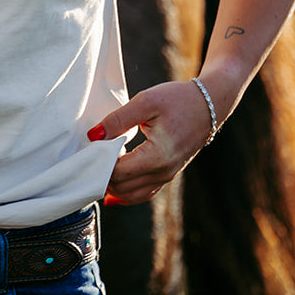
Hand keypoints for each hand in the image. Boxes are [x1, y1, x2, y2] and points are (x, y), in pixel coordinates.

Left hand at [89, 80, 216, 205]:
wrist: (209, 104)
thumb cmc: (178, 99)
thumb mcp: (145, 102)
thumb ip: (117, 120)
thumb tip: (93, 136)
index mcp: (158, 156)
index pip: (118, 173)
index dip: (98, 166)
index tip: (86, 153)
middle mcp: (164, 172)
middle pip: (122, 188)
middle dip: (102, 178)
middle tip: (85, 163)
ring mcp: (168, 176)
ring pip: (133, 195)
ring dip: (113, 188)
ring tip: (94, 175)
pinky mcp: (169, 174)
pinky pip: (144, 193)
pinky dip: (126, 193)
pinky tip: (111, 192)